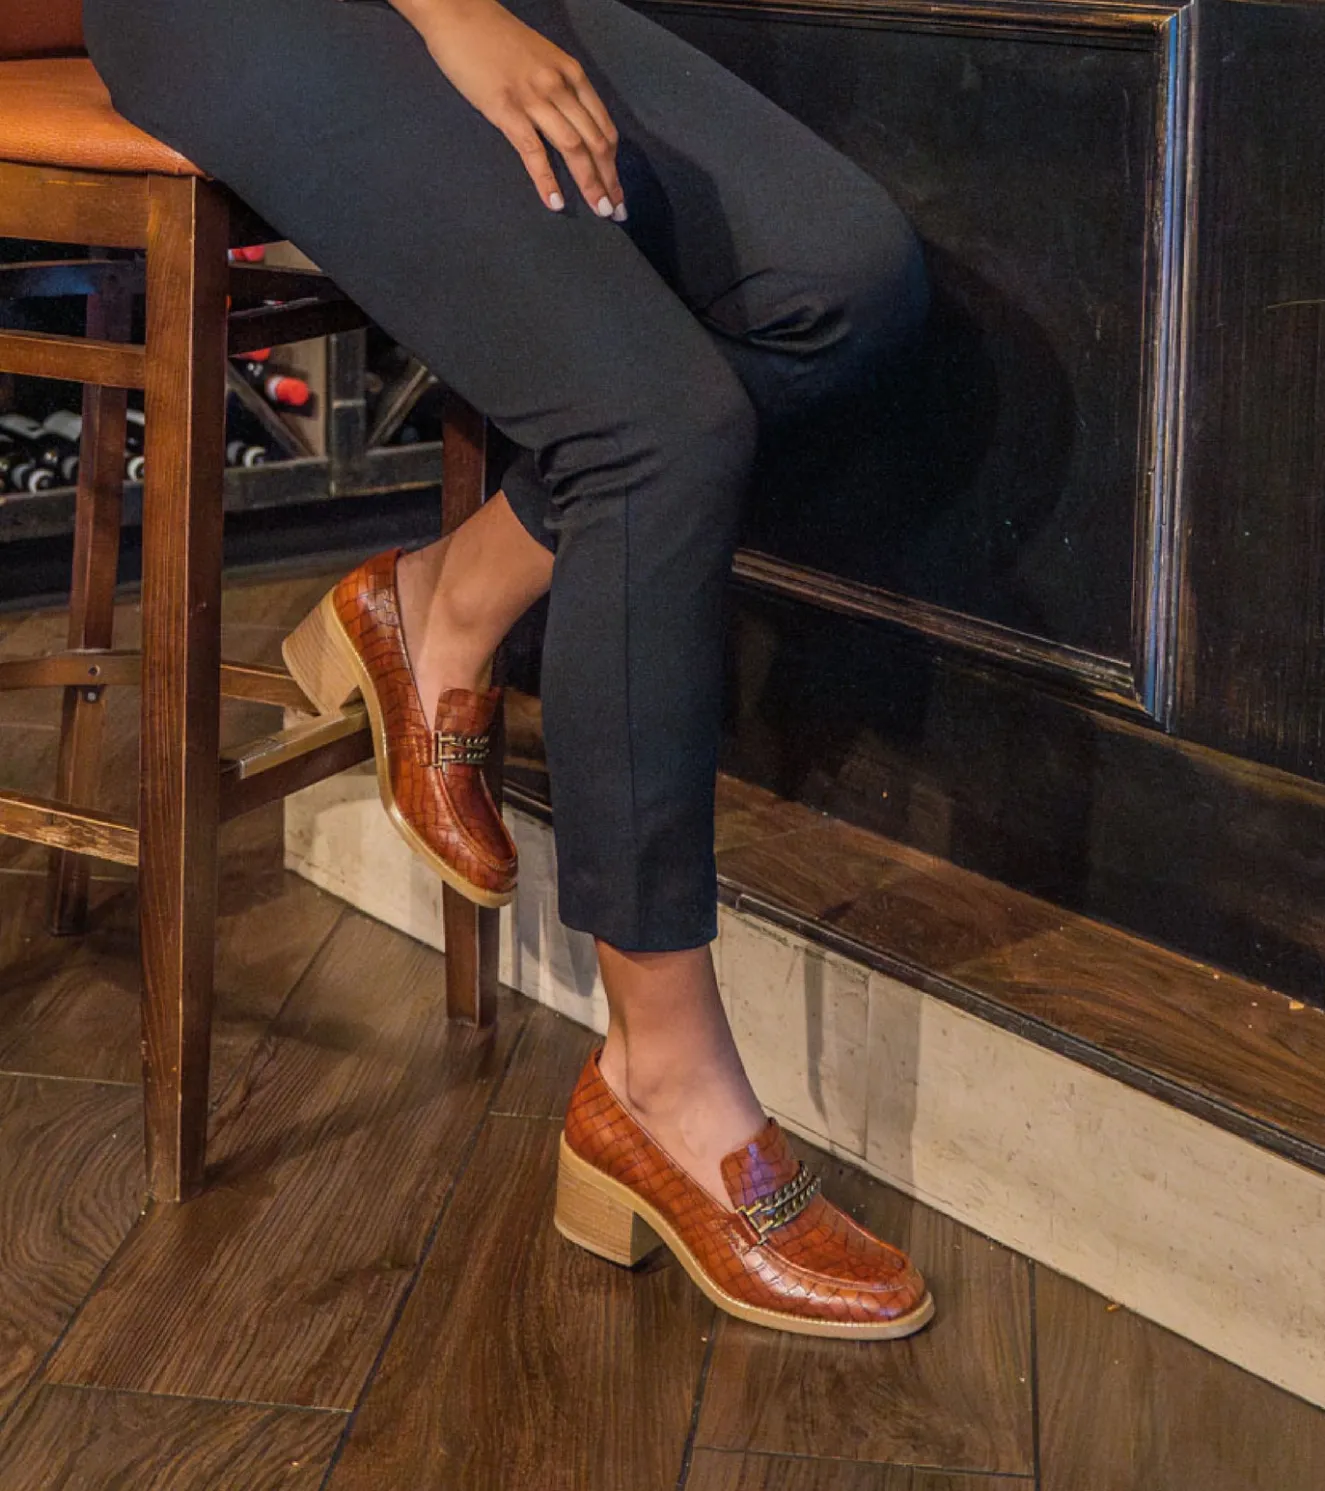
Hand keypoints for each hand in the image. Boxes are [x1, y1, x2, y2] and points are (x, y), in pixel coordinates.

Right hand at [402, 0, 624, 217]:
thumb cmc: (496, 37)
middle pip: (595, 142)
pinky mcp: (506, 109)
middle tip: (616, 212)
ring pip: (573, 148)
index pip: (604, 127)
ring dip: (589, 183)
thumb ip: (560, 88)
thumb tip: (572, 124)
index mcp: (572, 74)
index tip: (618, 191)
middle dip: (609, 180)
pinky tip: (556, 202)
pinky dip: (547, 180)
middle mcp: (560, 86)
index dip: (615, 163)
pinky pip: (533, 151)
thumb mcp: (542, 58)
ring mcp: (534, 98)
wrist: (458, 12)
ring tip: (598, 210)